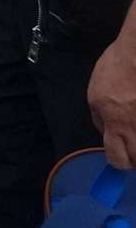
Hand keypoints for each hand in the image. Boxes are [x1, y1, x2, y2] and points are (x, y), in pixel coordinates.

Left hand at [90, 38, 135, 167]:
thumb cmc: (117, 68)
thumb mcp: (96, 94)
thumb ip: (101, 119)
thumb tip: (108, 136)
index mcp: (115, 122)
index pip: (117, 158)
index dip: (118, 160)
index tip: (120, 155)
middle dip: (135, 158)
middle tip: (132, 145)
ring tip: (135, 133)